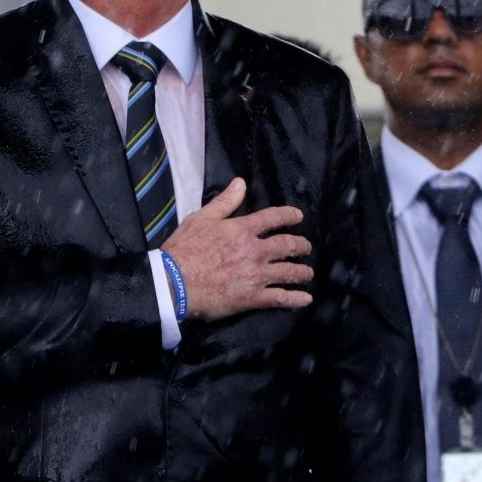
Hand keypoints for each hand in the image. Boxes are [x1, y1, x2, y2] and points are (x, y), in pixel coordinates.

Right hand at [162, 177, 313, 320]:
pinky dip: (296, 299)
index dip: (289, 215)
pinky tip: (306, 299)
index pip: (273, 218)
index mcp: (242, 229)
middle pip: (287, 245)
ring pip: (288, 272)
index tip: (298, 216)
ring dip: (302, 272)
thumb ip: (225, 201)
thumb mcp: (201, 218)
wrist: (173, 283)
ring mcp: (256, 275)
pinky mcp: (252, 298)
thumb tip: (241, 182)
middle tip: (306, 248)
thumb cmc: (184, 249)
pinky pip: (280, 298)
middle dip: (300, 246)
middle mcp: (254, 251)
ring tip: (308, 273)